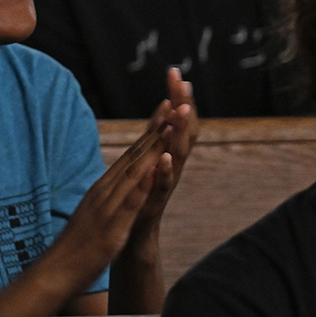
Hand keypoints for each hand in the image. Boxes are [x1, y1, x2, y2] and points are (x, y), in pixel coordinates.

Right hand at [45, 124, 167, 291]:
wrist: (54, 271)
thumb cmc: (75, 246)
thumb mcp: (95, 214)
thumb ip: (105, 197)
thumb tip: (114, 185)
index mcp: (104, 188)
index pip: (132, 154)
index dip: (151, 130)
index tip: (167, 108)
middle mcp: (105, 190)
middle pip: (135, 154)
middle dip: (157, 128)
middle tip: (176, 102)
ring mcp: (108, 206)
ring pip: (134, 171)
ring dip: (153, 146)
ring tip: (171, 123)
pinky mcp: (112, 226)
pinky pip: (129, 201)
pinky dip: (143, 183)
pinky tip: (156, 168)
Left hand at [135, 68, 197, 228]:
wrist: (132, 243)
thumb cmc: (138, 203)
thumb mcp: (143, 167)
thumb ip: (153, 144)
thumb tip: (161, 117)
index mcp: (161, 156)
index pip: (171, 122)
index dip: (174, 99)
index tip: (175, 73)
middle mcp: (167, 168)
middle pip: (178, 133)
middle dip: (181, 107)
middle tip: (183, 81)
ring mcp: (162, 186)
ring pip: (174, 156)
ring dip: (178, 133)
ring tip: (183, 110)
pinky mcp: (153, 205)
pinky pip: (162, 187)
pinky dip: (164, 172)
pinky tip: (165, 158)